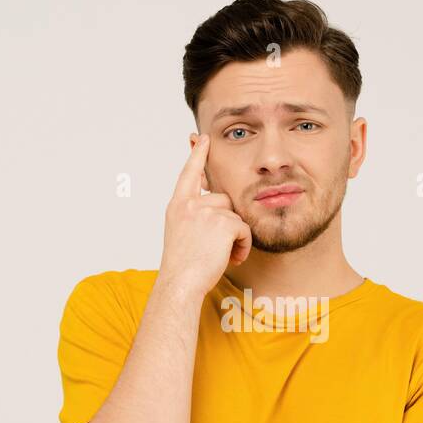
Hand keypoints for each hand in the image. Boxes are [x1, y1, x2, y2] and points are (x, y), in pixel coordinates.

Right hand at [158, 134, 252, 301]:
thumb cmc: (182, 266)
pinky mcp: (224, 224)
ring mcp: (206, 212)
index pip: (189, 174)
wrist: (180, 283)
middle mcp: (190, 205)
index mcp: (178, 206)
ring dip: (236, 237)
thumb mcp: (181, 233)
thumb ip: (193, 215)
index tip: (202, 138)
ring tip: (224, 256)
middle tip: (218, 248)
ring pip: (236, 216)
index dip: (197, 156)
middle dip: (228, 222)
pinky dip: (243, 246)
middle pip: (224, 200)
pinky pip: (244, 229)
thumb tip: (215, 205)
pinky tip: (231, 258)